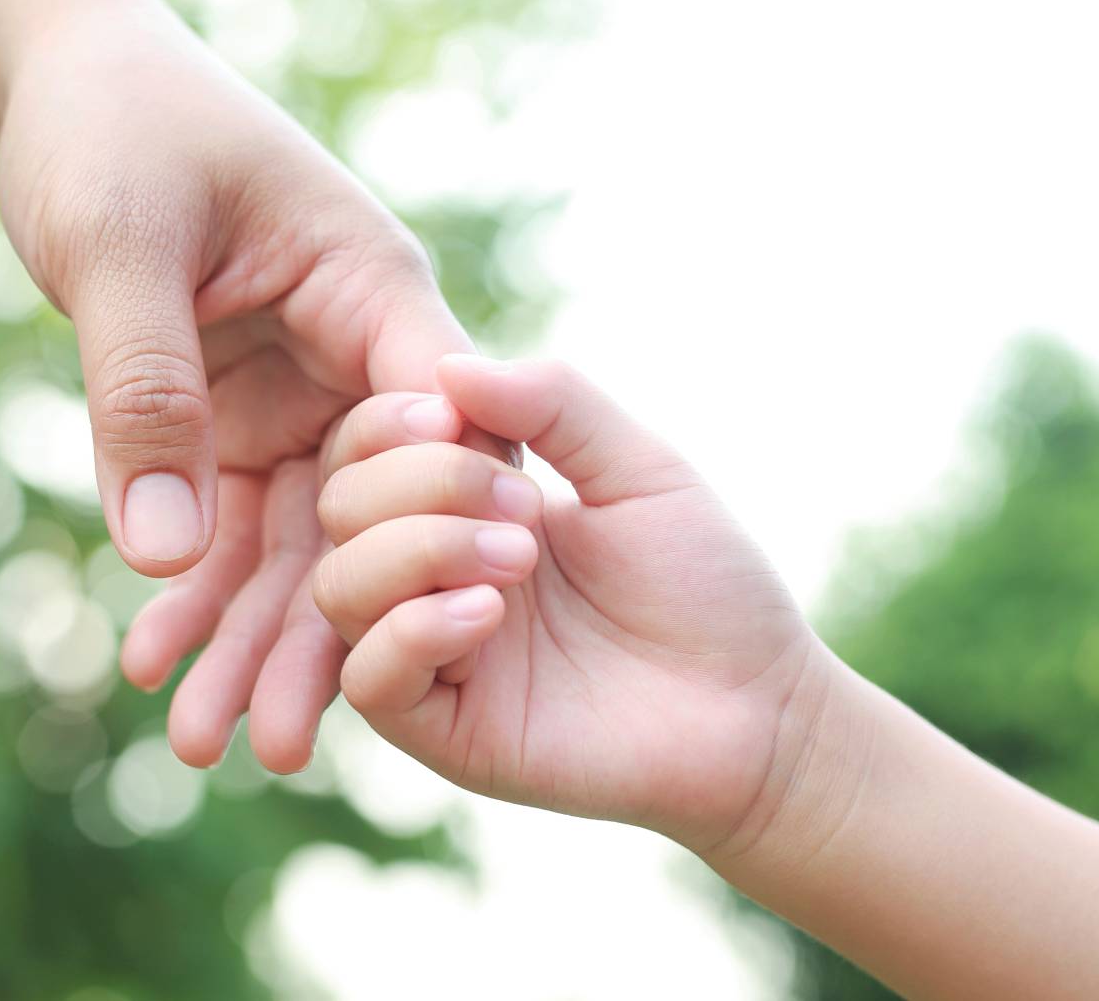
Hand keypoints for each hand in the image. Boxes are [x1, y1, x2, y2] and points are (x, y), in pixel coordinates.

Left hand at [0, 0, 472, 770]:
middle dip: (320, 631)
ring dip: (247, 638)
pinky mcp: (233, 418)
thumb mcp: (120, 249)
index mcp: (370, 291)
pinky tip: (154, 660)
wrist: (67, 93)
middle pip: (361, 513)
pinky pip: (221, 518)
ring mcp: (295, 395)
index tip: (421, 646)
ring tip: (203, 743)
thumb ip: (149, 394)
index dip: (436, 534)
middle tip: (282, 747)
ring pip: (291, 537)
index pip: (438, 423)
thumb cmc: (114, 133)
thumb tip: (171, 557)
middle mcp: (350, 357)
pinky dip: (190, 587)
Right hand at [312, 356, 834, 851]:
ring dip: (417, 550)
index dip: (393, 423)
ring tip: (518, 558)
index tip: (464, 418)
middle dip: (421, 484)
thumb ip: (554, 405)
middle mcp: (430, 577)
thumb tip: (449, 368)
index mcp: (462, 507)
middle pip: (342, 508)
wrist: (758, 706)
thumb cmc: (704, 583)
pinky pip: (371, 678)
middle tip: (527, 508)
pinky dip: (414, 630)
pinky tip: (489, 613)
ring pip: (339, 588)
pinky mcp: (444, 731)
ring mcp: (432, 653)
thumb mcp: (639, 466)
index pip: (365, 449)